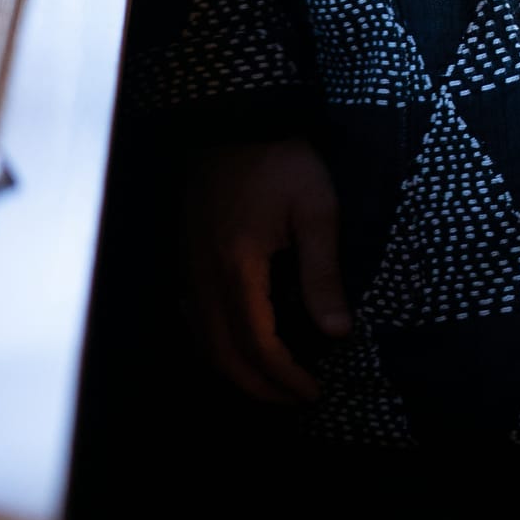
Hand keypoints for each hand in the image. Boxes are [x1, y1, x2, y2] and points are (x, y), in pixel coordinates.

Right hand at [184, 138, 351, 404]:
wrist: (232, 119)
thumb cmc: (279, 160)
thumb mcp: (315, 209)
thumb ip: (323, 273)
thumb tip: (337, 332)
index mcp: (236, 269)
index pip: (257, 345)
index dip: (284, 378)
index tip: (314, 392)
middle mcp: (202, 278)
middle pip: (224, 356)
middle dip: (260, 387)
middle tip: (295, 400)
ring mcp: (185, 270)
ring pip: (202, 344)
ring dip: (235, 372)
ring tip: (271, 384)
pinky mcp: (182, 260)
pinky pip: (191, 322)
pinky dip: (214, 348)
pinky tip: (236, 348)